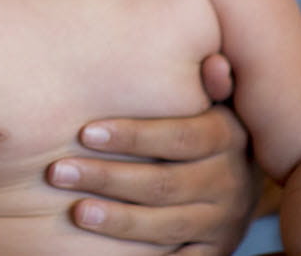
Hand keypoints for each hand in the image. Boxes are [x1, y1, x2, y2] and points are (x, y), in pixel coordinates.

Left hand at [46, 53, 257, 253]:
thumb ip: (208, 83)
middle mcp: (230, 183)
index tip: (85, 132)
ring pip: (165, 225)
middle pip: (164, 183)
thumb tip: (215, 63)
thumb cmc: (205, 127)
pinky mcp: (212, 251)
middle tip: (58, 172)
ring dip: (118, 220)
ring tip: (76, 211)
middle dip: (107, 178)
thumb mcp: (212, 100)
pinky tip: (102, 250)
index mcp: (228, 138)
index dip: (133, 136)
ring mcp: (222, 222)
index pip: (180, 137)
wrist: (242, 182)